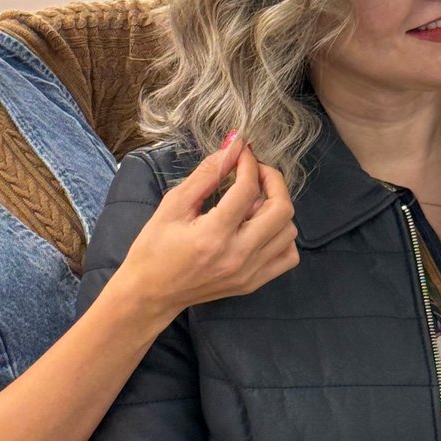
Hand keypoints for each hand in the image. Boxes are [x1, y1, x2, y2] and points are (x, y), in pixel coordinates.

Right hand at [115, 137, 298, 324]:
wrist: (151, 292)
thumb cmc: (154, 248)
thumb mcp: (173, 204)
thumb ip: (206, 174)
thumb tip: (233, 148)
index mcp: (213, 235)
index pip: (248, 188)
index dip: (248, 163)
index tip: (242, 152)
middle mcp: (238, 256)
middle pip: (282, 209)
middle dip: (273, 181)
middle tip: (255, 172)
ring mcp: (249, 273)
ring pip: (289, 231)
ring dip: (276, 208)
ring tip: (252, 204)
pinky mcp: (253, 282)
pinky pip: (288, 256)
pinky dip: (281, 236)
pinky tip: (259, 228)